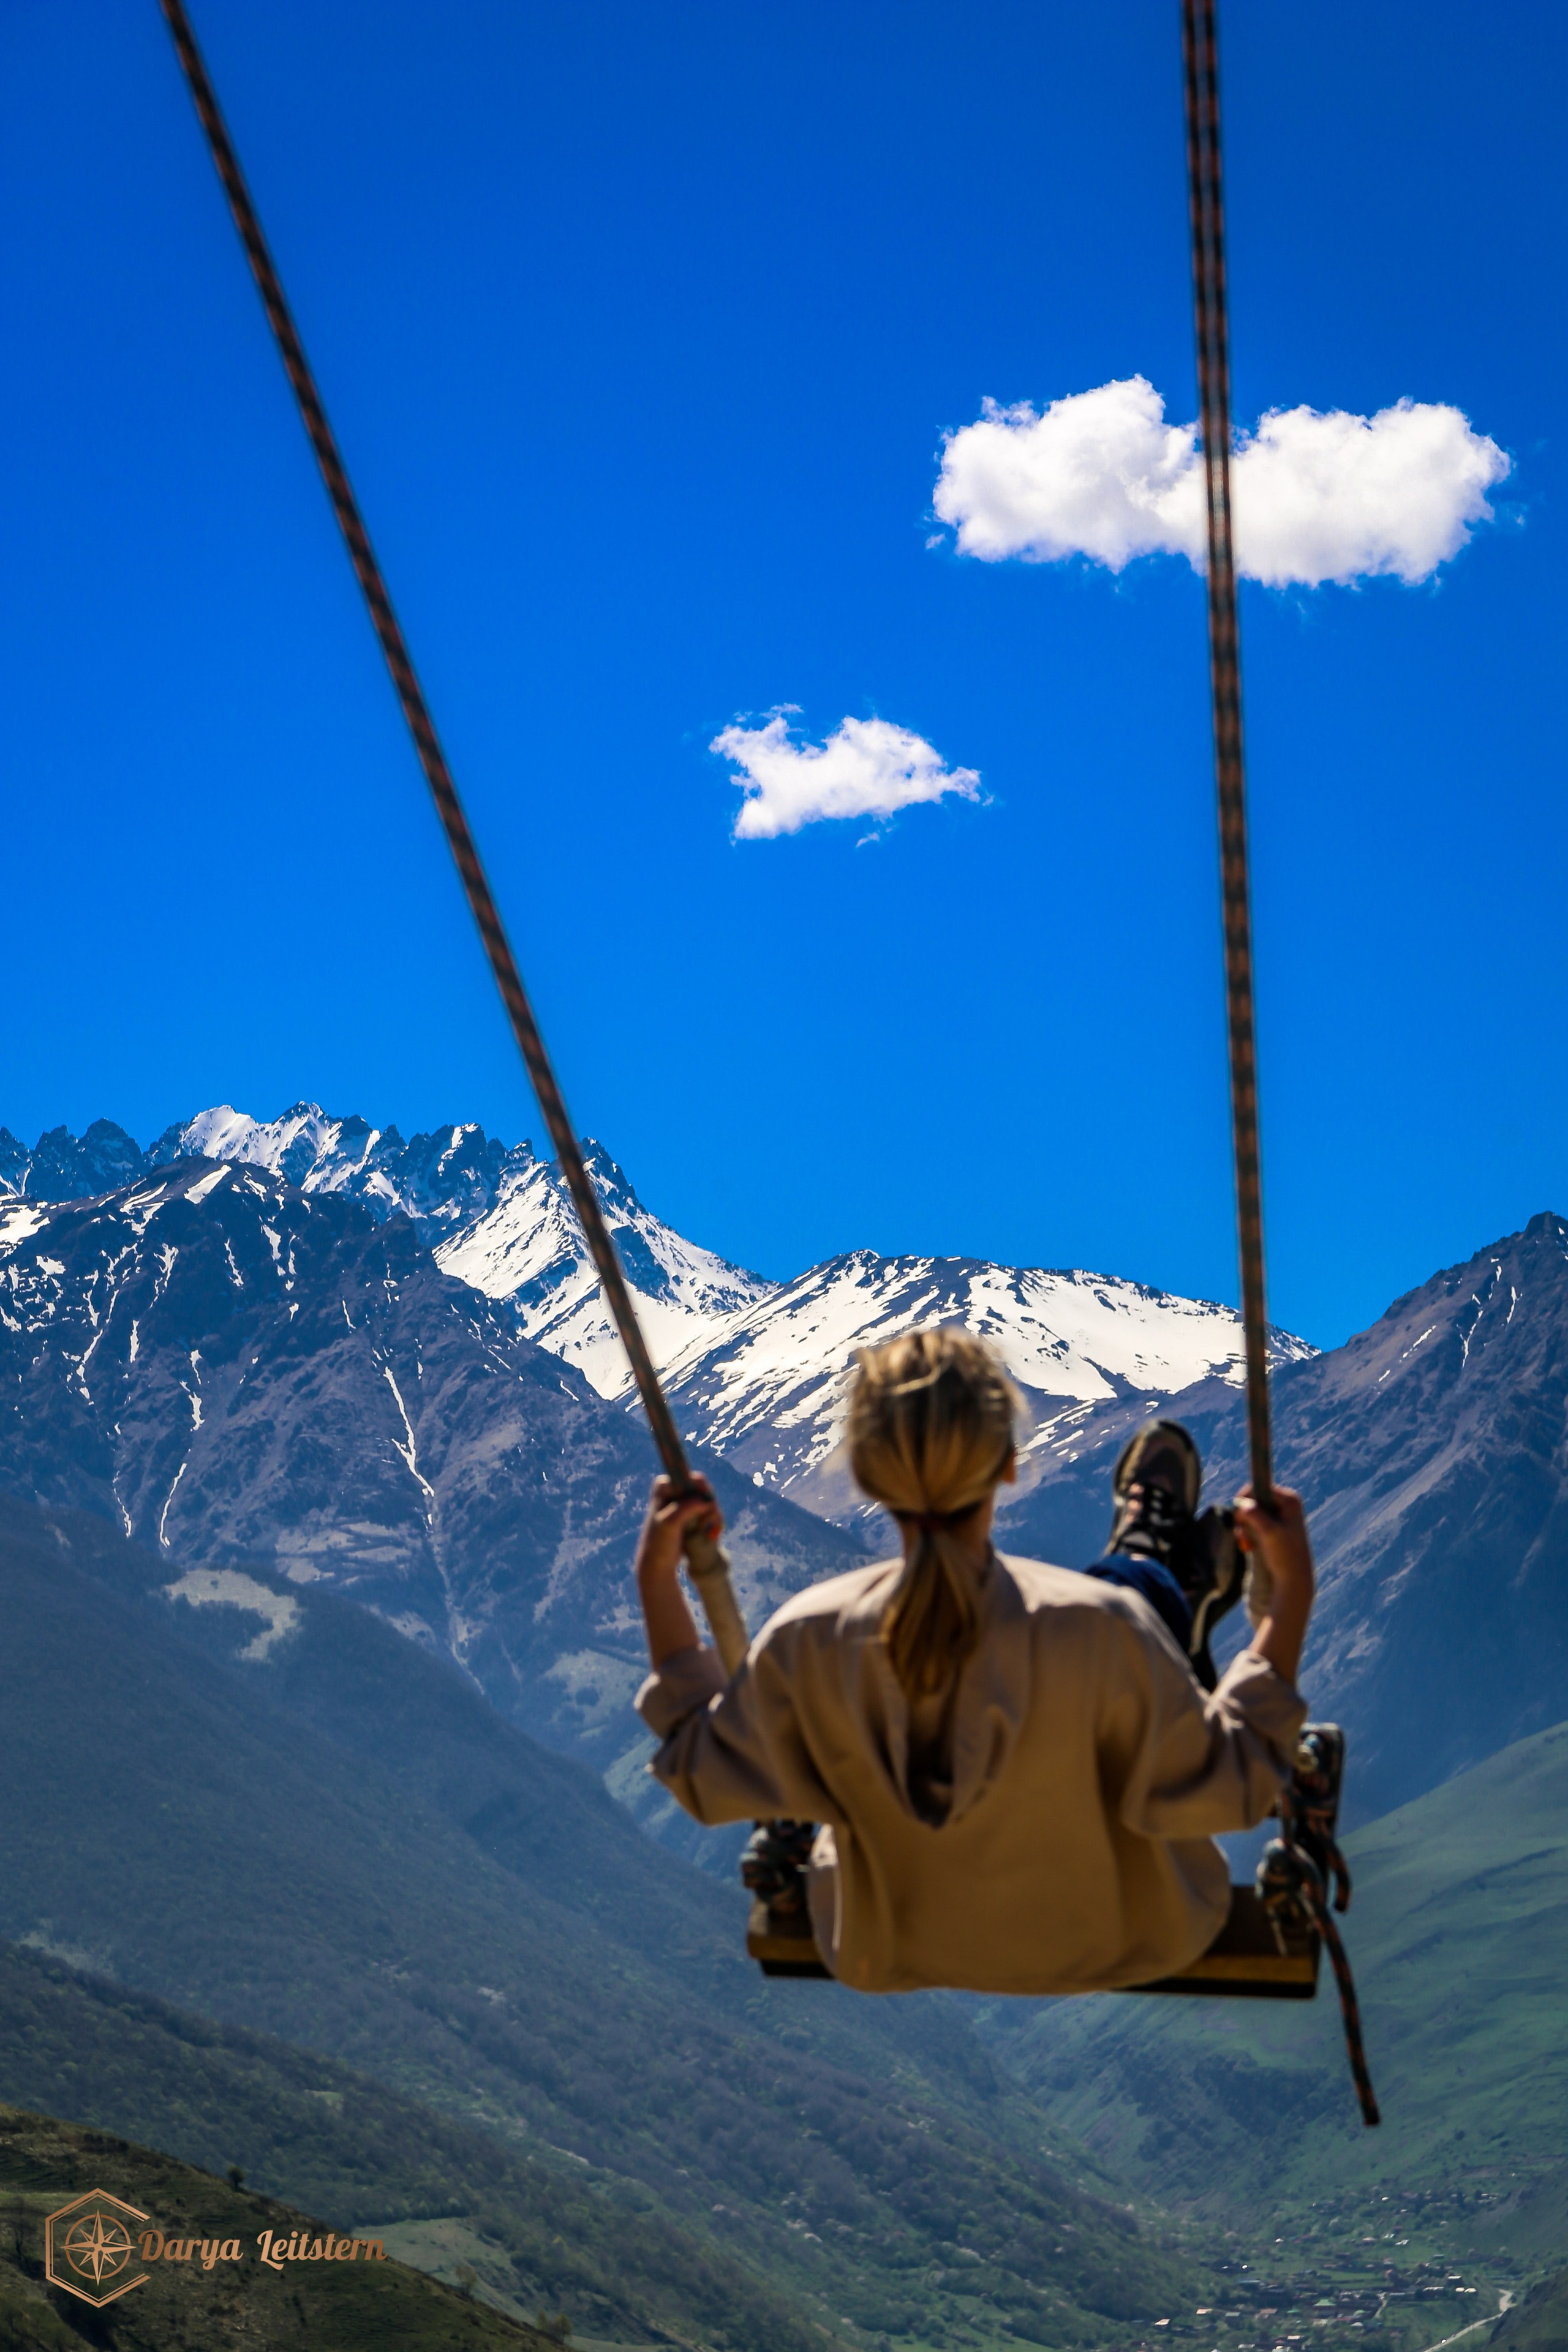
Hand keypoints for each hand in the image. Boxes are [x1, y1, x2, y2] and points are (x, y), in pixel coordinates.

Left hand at [635, 1474, 721, 1587]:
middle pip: (702, 1489)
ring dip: (713, 1516)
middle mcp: (674, 1491)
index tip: (705, 1505)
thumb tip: (705, 1499)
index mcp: (664, 1486)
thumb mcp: (670, 1522)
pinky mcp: (690, 1516)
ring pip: (708, 1501)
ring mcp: (683, 1503)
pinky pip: (708, 1512)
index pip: (690, 1477)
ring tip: (710, 1533)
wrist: (658, 1564)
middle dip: (709, 1505)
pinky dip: (713, 1522)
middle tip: (707, 1523)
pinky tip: (712, 1535)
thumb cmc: (660, 1543)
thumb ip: (686, 1507)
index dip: (701, 1489)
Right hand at [1234, 1483, 1313, 1687]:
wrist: (1293, 1583)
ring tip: (1246, 1543)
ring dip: (1244, 1527)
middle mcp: (1287, 1505)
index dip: (1244, 1499)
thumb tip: (1240, 1502)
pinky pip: (1253, 1525)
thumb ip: (1253, 1512)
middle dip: (1243, 1517)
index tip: (1239, 1516)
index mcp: (1290, 1500)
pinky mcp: (1274, 1531)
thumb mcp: (1268, 1531)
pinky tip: (1248, 1547)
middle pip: (1253, 1500)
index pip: (1258, 1487)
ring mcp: (1281, 1518)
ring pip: (1251, 1514)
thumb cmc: (1285, 1557)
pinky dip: (1247, 1534)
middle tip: (1243, 1534)